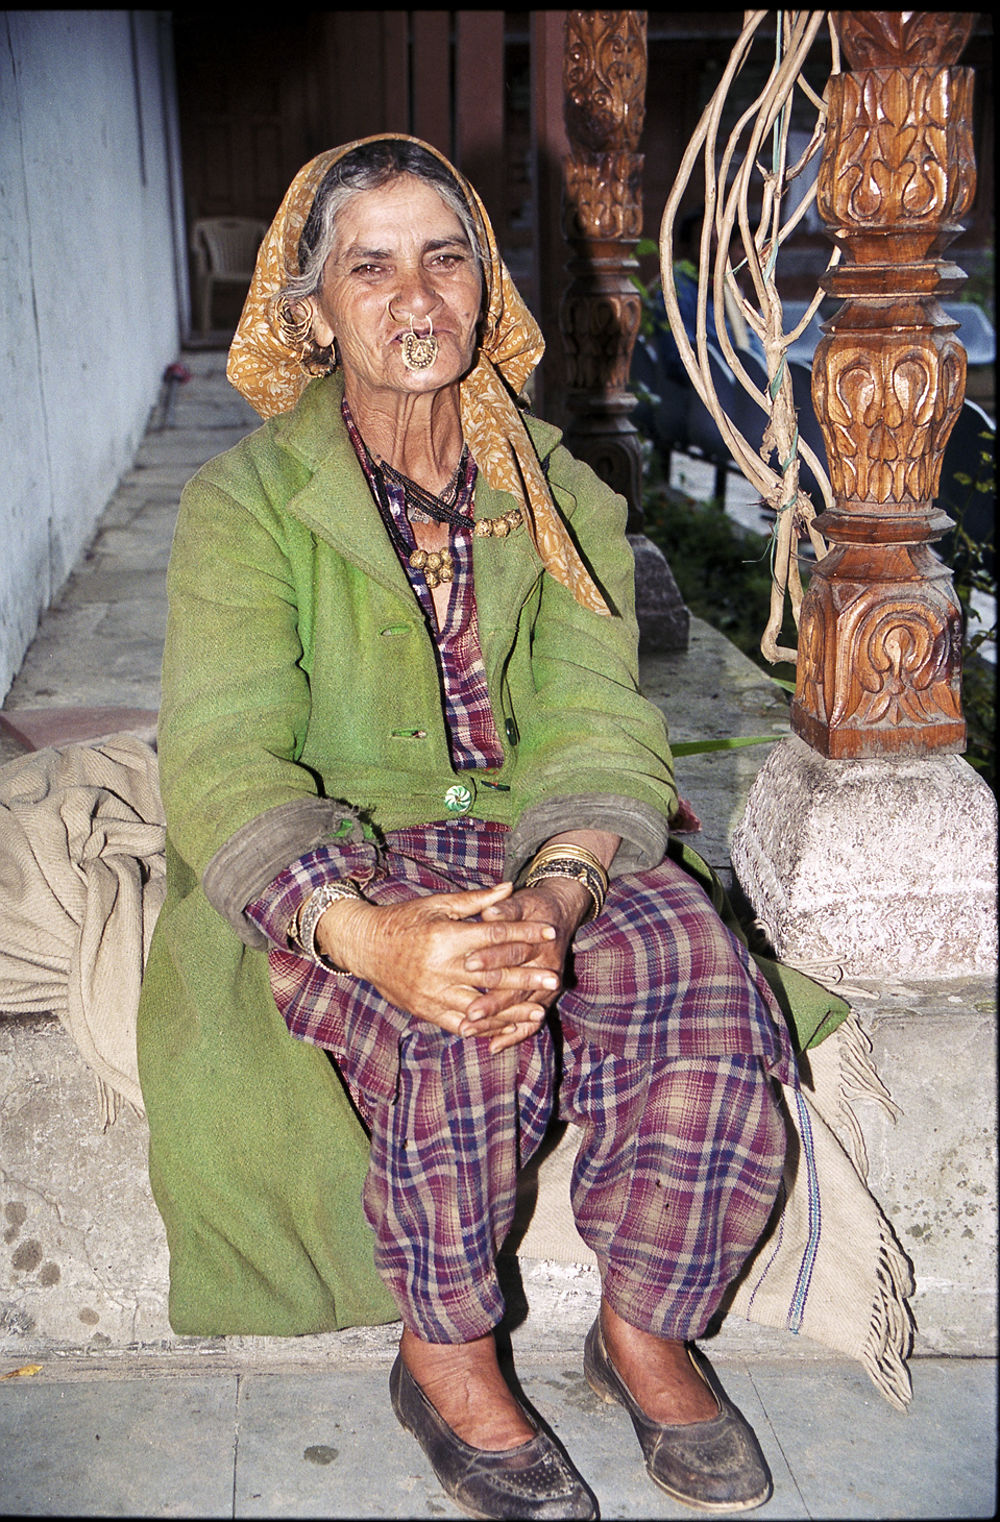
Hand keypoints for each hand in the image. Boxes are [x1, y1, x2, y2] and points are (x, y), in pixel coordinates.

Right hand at [314, 882, 560, 1038]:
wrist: (364, 946)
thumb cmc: (404, 920)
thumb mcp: (437, 904)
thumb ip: (475, 900)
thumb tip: (509, 888)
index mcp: (445, 937)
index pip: (495, 935)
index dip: (525, 934)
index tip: (550, 934)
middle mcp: (440, 967)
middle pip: (493, 974)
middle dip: (527, 978)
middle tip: (555, 980)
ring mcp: (432, 993)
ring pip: (480, 1006)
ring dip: (512, 1011)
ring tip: (538, 1011)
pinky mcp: (425, 1011)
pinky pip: (460, 1024)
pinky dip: (484, 1028)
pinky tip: (506, 1028)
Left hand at [463, 876, 592, 1052]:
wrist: (559, 915)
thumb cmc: (532, 907)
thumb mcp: (521, 901)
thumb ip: (504, 908)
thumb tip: (489, 912)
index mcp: (541, 939)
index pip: (514, 950)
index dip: (492, 957)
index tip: (468, 964)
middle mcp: (549, 965)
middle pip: (518, 985)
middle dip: (493, 1000)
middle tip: (468, 1012)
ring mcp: (549, 986)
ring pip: (523, 1009)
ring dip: (496, 1022)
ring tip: (467, 1030)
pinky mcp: (546, 999)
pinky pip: (532, 1023)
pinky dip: (513, 1035)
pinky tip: (493, 1046)